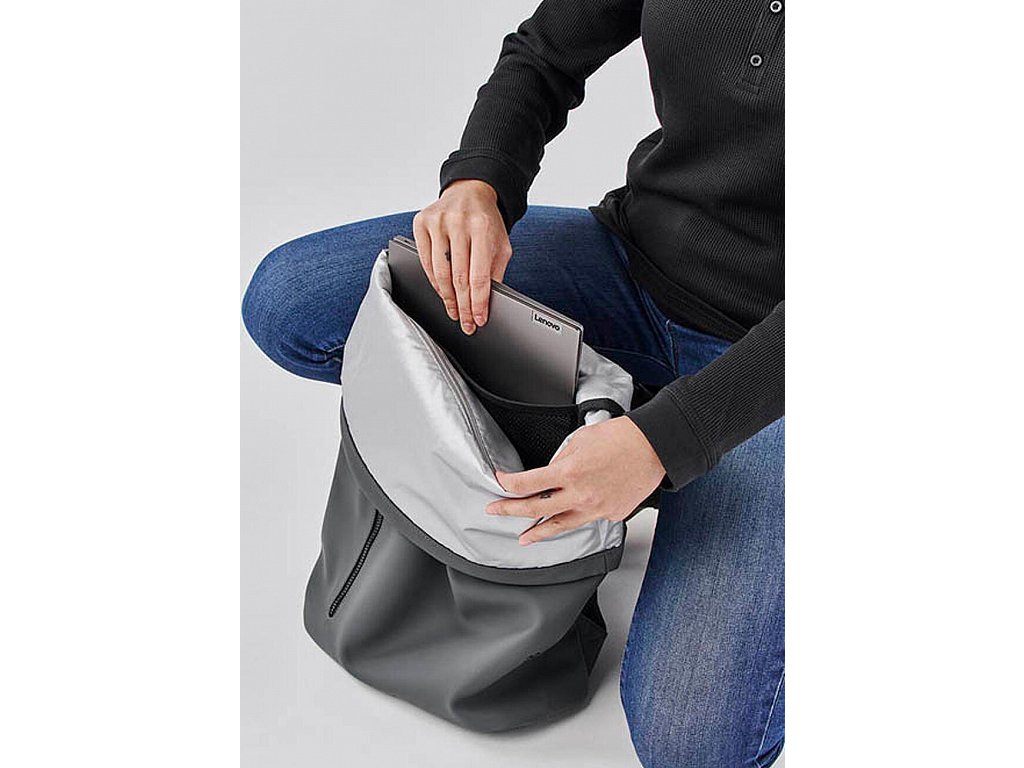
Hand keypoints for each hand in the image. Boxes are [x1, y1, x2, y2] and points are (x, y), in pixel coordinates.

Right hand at [412, 179, 512, 334]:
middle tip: (465, 323)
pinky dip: (434, 281)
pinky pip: (425, 262)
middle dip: (463, 306)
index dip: (478, 302)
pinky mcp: (421, 223)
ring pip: (440, 272)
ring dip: (447, 297)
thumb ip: (495, 271)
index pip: (478, 275)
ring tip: (454, 311)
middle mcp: (458, 223)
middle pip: (458, 277)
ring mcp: (437, 222)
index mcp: (481, 227)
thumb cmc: (486, 220)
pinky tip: (442, 292)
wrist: (470, 191)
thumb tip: (486, 302)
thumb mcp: (501, 244)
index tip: (478, 319)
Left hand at [486, 416, 665, 544]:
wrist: (654, 447)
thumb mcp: (580, 439)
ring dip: (538, 533)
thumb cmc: (621, 438)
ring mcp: (596, 508)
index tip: (500, 483)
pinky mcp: (611, 514)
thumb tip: (550, 472)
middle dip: (510, 511)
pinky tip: (570, 517)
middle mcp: (580, 494)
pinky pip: (588, 519)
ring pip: (560, 525)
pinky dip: (576, 517)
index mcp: (569, 471)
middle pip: (536, 509)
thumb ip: (561, 459)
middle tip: (495, 511)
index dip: (508, 485)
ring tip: (524, 538)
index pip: (528, 484)